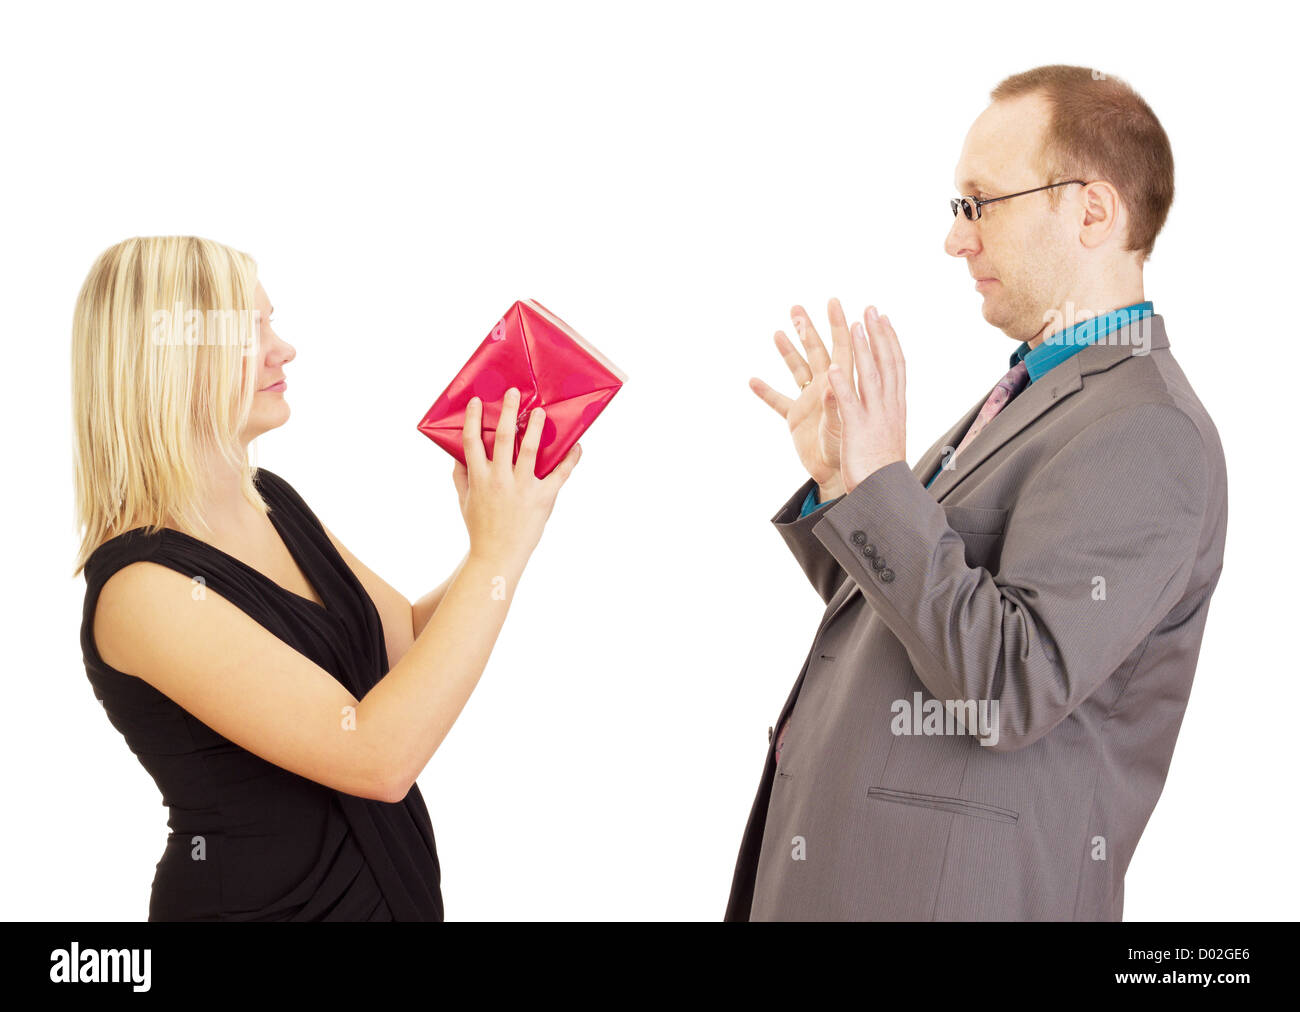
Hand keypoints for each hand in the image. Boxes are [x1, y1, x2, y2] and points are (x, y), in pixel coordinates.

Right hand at [451, 388, 580, 569]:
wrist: (497, 556)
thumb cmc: (480, 527)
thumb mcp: (464, 501)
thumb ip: (459, 475)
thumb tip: (457, 453)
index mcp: (479, 478)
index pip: (473, 441)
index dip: (475, 419)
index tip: (479, 401)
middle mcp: (500, 480)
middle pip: (505, 438)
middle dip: (509, 412)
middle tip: (514, 393)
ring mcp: (523, 488)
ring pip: (531, 450)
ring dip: (537, 428)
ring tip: (540, 411)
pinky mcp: (544, 498)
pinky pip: (560, 474)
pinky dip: (571, 458)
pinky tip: (576, 445)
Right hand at [750, 299, 856, 499]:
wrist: (840, 477)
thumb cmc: (851, 451)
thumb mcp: (844, 425)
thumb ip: (836, 401)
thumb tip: (830, 377)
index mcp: (842, 385)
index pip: (842, 348)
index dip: (839, 325)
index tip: (834, 303)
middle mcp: (826, 388)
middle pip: (816, 351)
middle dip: (808, 329)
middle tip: (797, 307)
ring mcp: (810, 401)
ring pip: (797, 369)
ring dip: (788, 351)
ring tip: (778, 332)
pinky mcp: (796, 418)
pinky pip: (778, 401)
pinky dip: (766, 392)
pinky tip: (752, 380)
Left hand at [824, 306, 906, 493]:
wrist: (884, 492)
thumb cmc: (883, 466)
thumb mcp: (888, 431)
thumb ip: (885, 410)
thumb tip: (887, 397)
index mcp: (895, 406)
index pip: (895, 365)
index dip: (889, 339)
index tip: (882, 318)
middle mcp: (888, 406)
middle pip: (885, 363)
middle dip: (877, 335)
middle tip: (869, 308)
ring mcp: (874, 417)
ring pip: (869, 376)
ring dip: (861, 350)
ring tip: (853, 326)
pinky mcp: (857, 430)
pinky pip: (849, 404)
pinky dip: (840, 386)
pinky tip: (832, 367)